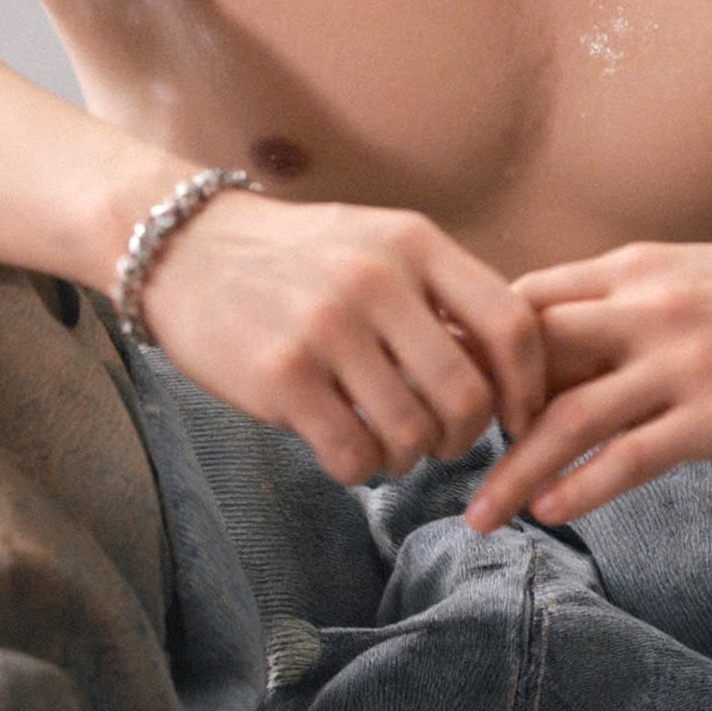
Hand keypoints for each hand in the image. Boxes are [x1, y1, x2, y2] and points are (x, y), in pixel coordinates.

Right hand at [142, 192, 547, 486]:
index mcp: (415, 242)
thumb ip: (439, 293)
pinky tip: (344, 449)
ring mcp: (327, 327)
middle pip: (467, 394)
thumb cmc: (296, 258)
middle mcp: (377, 280)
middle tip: (442, 440)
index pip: (512, 324)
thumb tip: (507, 373)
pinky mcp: (281, 374)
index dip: (528, 385)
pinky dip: (359, 468)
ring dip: (408, 457)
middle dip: (465, 436)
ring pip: (411, 434)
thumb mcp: (378, 243)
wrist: (183, 244)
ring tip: (386, 443)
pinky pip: (352, 454)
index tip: (519, 417)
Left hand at [464, 225, 711, 530]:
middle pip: (526, 358)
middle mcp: (645, 309)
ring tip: (476, 516)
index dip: (471, 348)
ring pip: (568, 417)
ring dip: (511, 472)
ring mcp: (682, 362)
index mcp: (630, 271)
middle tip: (429, 458)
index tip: (434, 390)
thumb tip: (558, 347)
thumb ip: (624, 306)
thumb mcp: (686, 276)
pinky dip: (581, 487)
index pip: (522, 303)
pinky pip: (632, 456)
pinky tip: (550, 512)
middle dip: (470, 410)